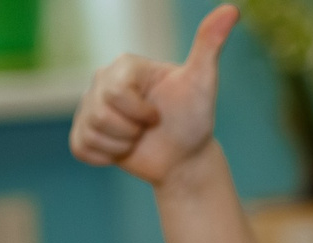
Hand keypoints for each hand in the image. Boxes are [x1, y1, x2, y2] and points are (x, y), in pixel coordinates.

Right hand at [68, 6, 234, 187]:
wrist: (184, 157)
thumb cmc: (193, 117)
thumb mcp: (202, 81)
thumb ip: (209, 44)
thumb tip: (230, 9)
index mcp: (125, 66)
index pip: (116, 94)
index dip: (140, 113)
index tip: (158, 115)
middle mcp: (102, 80)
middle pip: (101, 114)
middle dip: (132, 131)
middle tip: (149, 128)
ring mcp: (89, 107)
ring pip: (92, 132)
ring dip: (122, 145)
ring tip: (138, 138)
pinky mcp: (83, 133)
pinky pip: (82, 149)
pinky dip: (106, 156)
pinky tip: (124, 149)